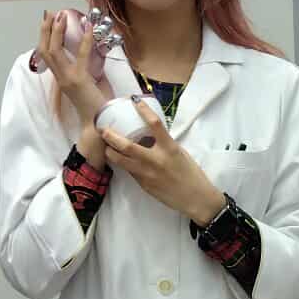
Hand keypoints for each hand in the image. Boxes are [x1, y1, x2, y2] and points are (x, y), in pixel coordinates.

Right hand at [33, 9, 111, 125]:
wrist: (98, 125)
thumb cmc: (96, 107)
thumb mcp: (89, 85)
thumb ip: (87, 70)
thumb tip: (94, 53)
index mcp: (61, 79)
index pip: (47, 55)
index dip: (45, 37)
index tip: (48, 22)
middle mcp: (61, 78)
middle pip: (45, 50)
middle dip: (46, 30)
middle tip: (50, 14)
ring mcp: (68, 79)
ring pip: (54, 52)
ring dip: (56, 32)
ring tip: (60, 16)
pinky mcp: (79, 80)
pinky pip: (80, 56)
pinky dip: (85, 40)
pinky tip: (88, 27)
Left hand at [102, 100, 225, 224]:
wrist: (195, 198)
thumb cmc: (191, 174)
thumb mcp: (179, 153)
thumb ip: (163, 144)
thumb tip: (147, 135)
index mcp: (170, 148)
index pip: (155, 124)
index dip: (143, 110)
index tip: (134, 100)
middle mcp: (156, 160)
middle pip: (126, 146)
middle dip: (111, 136)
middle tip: (104, 129)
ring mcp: (147, 174)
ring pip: (121, 161)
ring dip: (110, 151)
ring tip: (106, 145)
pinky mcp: (143, 185)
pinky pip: (129, 171)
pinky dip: (122, 163)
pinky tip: (119, 159)